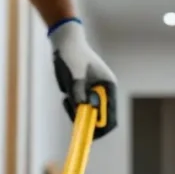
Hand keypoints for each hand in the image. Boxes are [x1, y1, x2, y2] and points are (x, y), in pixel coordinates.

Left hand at [50, 18, 116, 138]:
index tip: (88, 131)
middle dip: (86, 118)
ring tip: (67, 95)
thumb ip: (79, 93)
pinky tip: (65, 95)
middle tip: (72, 109)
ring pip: (87, 114)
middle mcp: (103, 91)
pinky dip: (71, 106)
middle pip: (99, 117)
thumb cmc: (71, 55)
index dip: (101, 127)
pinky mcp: (84, 92)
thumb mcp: (74, 75)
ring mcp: (94, 92)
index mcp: (108, 86)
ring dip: (76, 110)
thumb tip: (82, 109)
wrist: (64, 42)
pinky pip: (79, 107)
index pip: (110, 115)